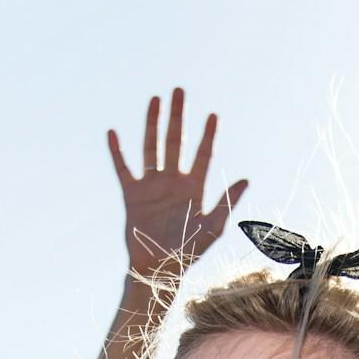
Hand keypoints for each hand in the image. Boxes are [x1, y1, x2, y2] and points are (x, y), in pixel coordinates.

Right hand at [109, 88, 249, 278]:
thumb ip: (226, 203)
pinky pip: (123, 168)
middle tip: (179, 91)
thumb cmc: (188, 251)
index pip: (203, 155)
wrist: (158, 268)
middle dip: (178, 116)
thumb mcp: (212, 228)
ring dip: (152, 124)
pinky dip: (118, 152)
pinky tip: (113, 133)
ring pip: (151, 147)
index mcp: (194, 187)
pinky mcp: (132, 194)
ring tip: (155, 100)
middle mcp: (173, 181)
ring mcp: (152, 185)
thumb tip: (245, 179)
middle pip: (175, 141)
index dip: (208, 136)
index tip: (213, 116)